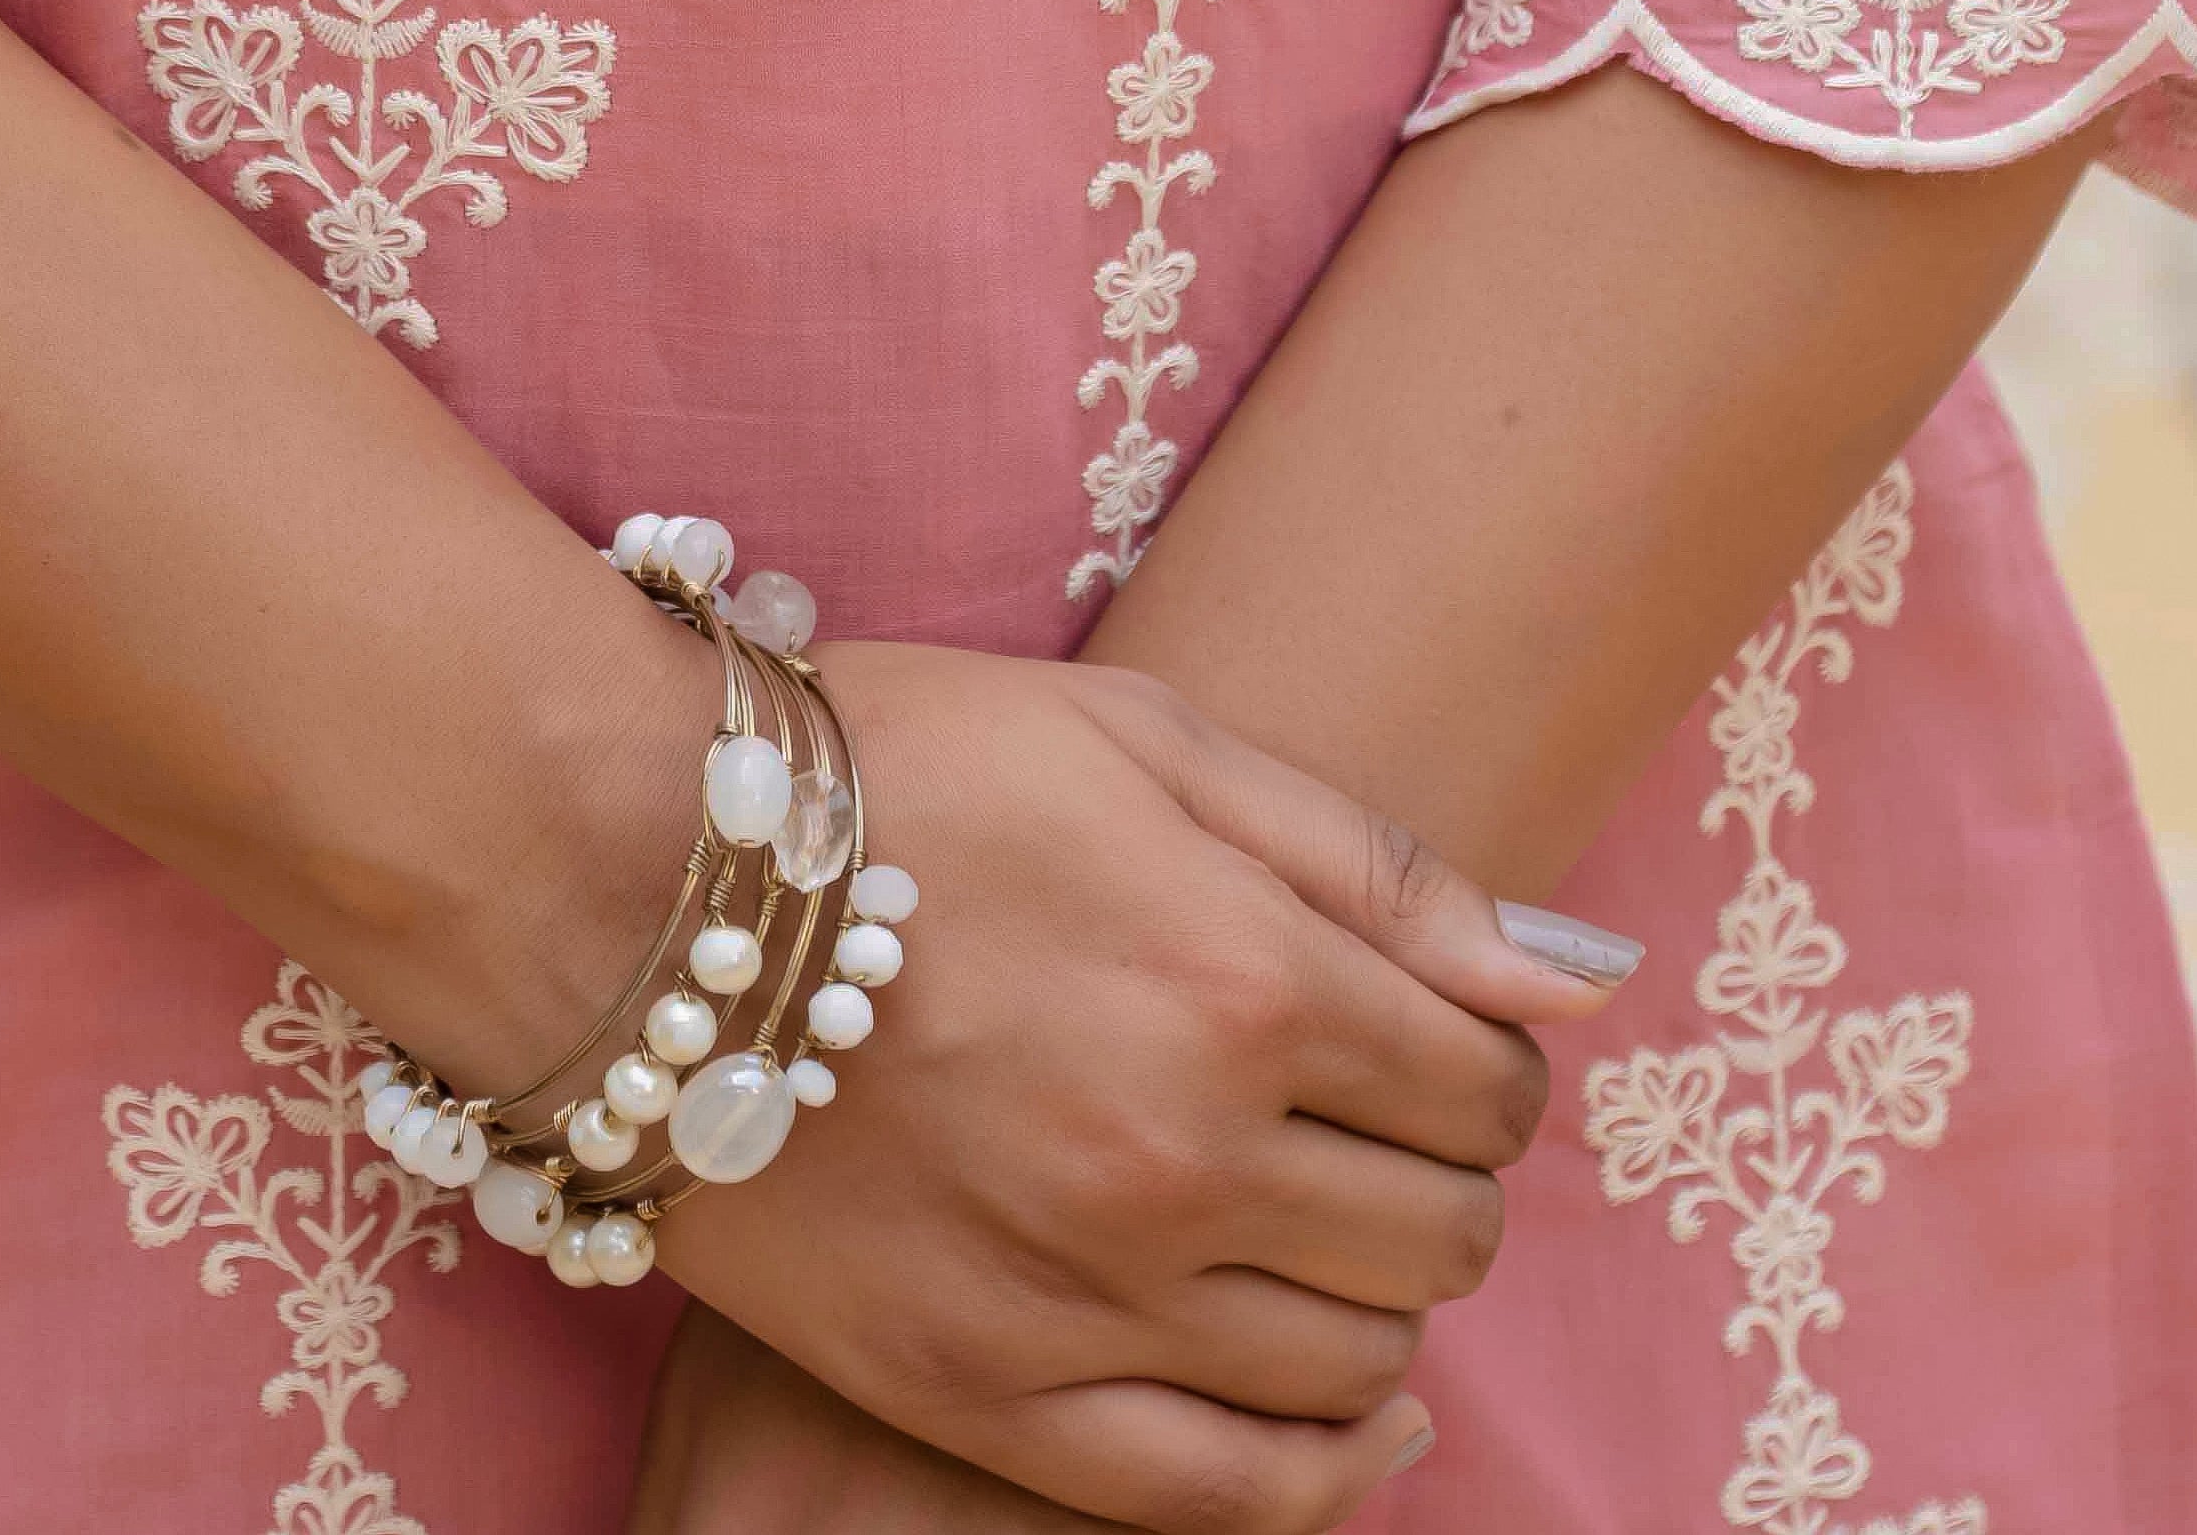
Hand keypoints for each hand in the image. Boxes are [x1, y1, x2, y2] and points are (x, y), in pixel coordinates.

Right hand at [617, 647, 1595, 1525]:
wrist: (624, 876)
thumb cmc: (893, 769)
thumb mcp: (1137, 737)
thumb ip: (1368, 862)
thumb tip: (1572, 984)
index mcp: (1238, 972)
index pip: (1481, 1080)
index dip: (1482, 1059)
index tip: (1431, 1038)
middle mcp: (1186, 1149)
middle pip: (1440, 1228)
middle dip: (1440, 1174)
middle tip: (1367, 1121)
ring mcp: (1086, 1289)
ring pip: (1358, 1361)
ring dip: (1378, 1297)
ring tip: (1309, 1220)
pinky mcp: (989, 1387)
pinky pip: (1231, 1493)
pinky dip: (1325, 1466)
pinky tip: (1336, 1401)